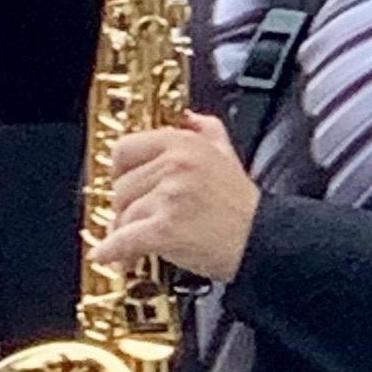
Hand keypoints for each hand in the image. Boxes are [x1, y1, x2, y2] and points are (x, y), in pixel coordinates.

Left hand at [103, 115, 259, 283]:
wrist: (263, 240)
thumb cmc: (243, 205)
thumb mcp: (227, 153)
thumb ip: (205, 128)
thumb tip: (186, 116)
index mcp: (182, 143)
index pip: (125, 148)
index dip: (121, 170)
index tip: (124, 181)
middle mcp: (174, 166)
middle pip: (121, 186)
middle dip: (126, 206)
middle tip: (137, 217)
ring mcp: (169, 197)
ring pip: (123, 214)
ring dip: (127, 231)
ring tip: (138, 241)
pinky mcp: (166, 230)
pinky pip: (125, 239)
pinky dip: (113, 250)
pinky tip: (108, 255)